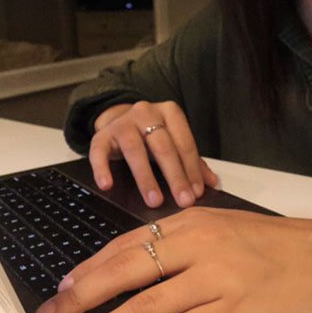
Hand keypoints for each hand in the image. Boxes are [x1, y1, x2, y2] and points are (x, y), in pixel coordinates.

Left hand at [35, 208, 311, 312]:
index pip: (129, 243)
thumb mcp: (224, 227)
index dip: (92, 267)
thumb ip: (182, 242)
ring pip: (146, 308)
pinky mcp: (233, 311)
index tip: (66, 283)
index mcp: (193, 222)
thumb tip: (137, 264)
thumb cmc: (275, 242)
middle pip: (127, 272)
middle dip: (82, 295)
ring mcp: (215, 279)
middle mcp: (198, 246)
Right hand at [89, 101, 218, 207]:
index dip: (192, 169)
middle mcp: (146, 112)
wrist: (119, 120)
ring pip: (134, 150)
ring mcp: (122, 122)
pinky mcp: (101, 135)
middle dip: (175, 176)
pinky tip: (108, 185)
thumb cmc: (151, 135)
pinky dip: (102, 169)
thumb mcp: (173, 142)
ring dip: (146, 178)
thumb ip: (192, 161)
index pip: (184, 142)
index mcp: (169, 112)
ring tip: (154, 200)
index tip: (197, 192)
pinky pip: (99, 152)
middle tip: (183, 200)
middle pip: (162, 146)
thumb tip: (212, 183)